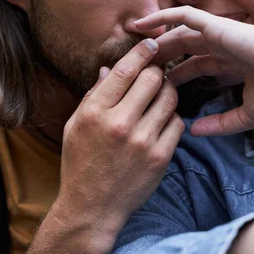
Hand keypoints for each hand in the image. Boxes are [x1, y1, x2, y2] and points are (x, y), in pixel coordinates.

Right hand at [56, 38, 184, 253]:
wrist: (92, 209)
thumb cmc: (80, 163)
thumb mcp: (75, 125)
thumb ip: (94, 94)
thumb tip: (111, 68)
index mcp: (95, 111)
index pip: (125, 69)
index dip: (142, 52)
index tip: (152, 44)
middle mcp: (120, 123)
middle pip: (153, 79)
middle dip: (157, 71)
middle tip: (156, 73)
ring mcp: (143, 141)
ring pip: (170, 99)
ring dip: (168, 92)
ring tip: (160, 96)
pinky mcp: (161, 157)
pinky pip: (178, 124)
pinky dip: (172, 118)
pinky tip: (161, 122)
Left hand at [135, 6, 253, 134]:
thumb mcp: (246, 116)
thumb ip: (220, 123)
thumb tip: (193, 131)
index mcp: (230, 63)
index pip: (195, 66)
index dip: (175, 75)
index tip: (156, 86)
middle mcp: (222, 45)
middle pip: (182, 48)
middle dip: (161, 56)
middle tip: (137, 66)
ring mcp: (219, 34)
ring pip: (178, 31)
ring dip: (156, 37)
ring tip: (132, 42)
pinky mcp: (217, 25)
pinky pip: (184, 15)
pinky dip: (162, 16)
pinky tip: (142, 23)